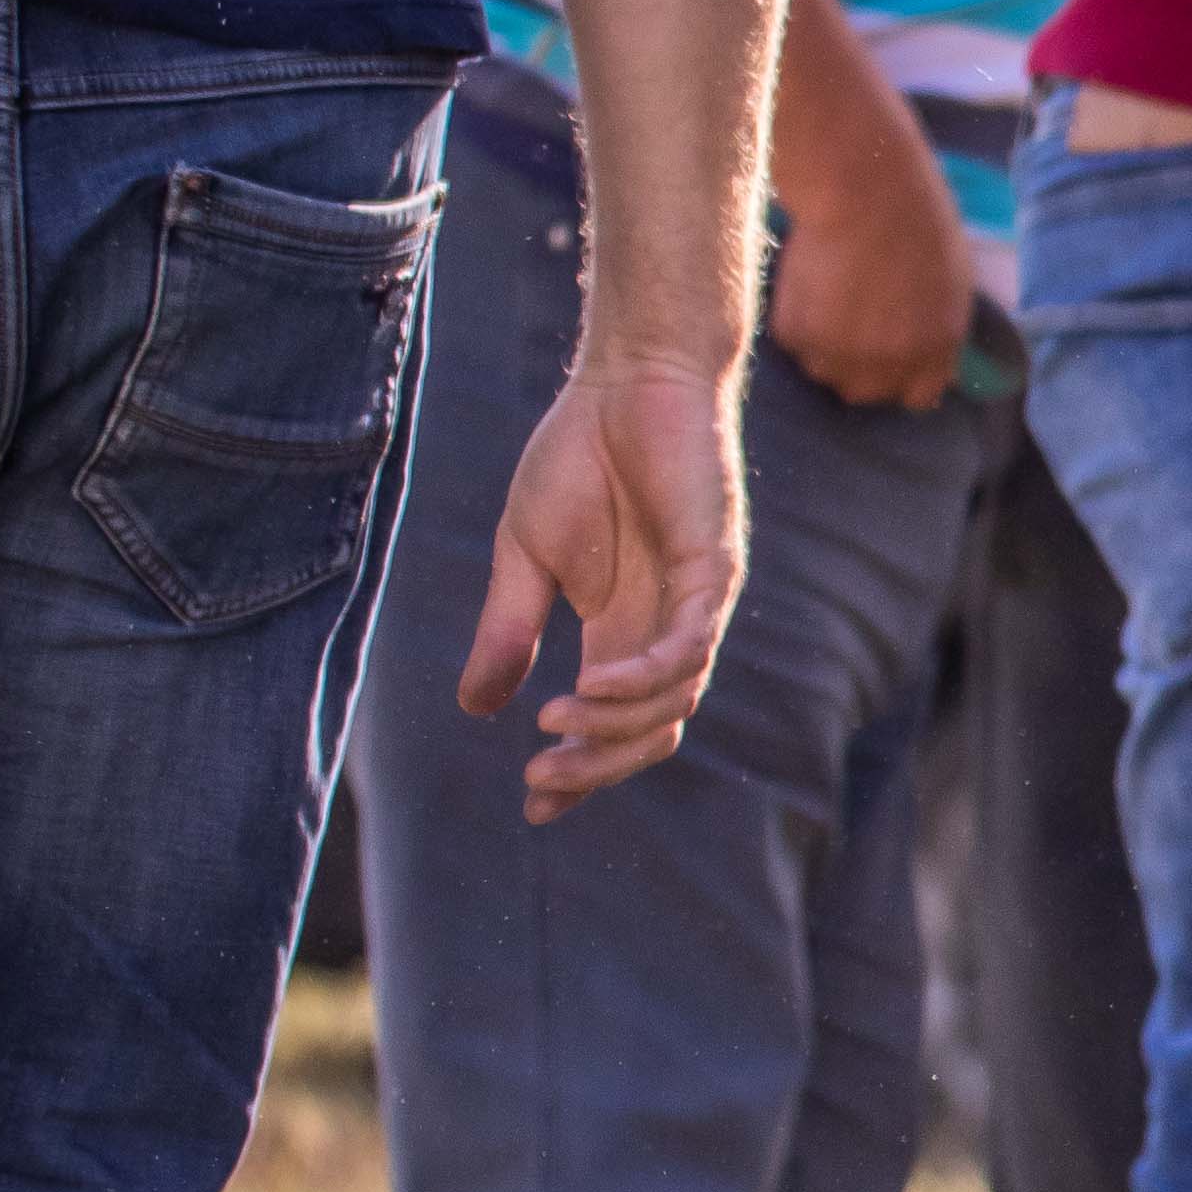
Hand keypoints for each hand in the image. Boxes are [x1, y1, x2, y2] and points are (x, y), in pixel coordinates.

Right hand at [463, 360, 745, 815]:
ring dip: (613, 724)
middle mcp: (665, 627)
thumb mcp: (526, 558)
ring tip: (553, 728)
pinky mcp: (715, 568)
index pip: (613, 722)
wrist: (622, 384)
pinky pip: (691, 642)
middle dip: (597, 766)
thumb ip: (509, 630)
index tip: (537, 807)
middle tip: (541, 781)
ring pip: (674, 698)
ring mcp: (696, 602)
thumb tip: (476, 708)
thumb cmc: (578, 460)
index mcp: (621, 631)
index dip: (582, 771)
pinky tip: (595, 684)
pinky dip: (647, 675)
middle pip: (649, 728)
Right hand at [765, 181, 979, 409]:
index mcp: (934, 353)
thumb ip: (938, 333)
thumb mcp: (952, 287)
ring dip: (824, 344)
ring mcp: (839, 356)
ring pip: (823, 370)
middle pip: (865, 391)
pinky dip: (797, 318)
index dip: (902, 375)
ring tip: (829, 294)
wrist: (863, 193)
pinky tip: (810, 279)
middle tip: (851, 319)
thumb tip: (931, 362)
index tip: (890, 356)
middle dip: (859, 365)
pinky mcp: (797, 336)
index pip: (917, 397)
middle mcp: (888, 366)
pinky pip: (794, 341)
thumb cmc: (918, 224)